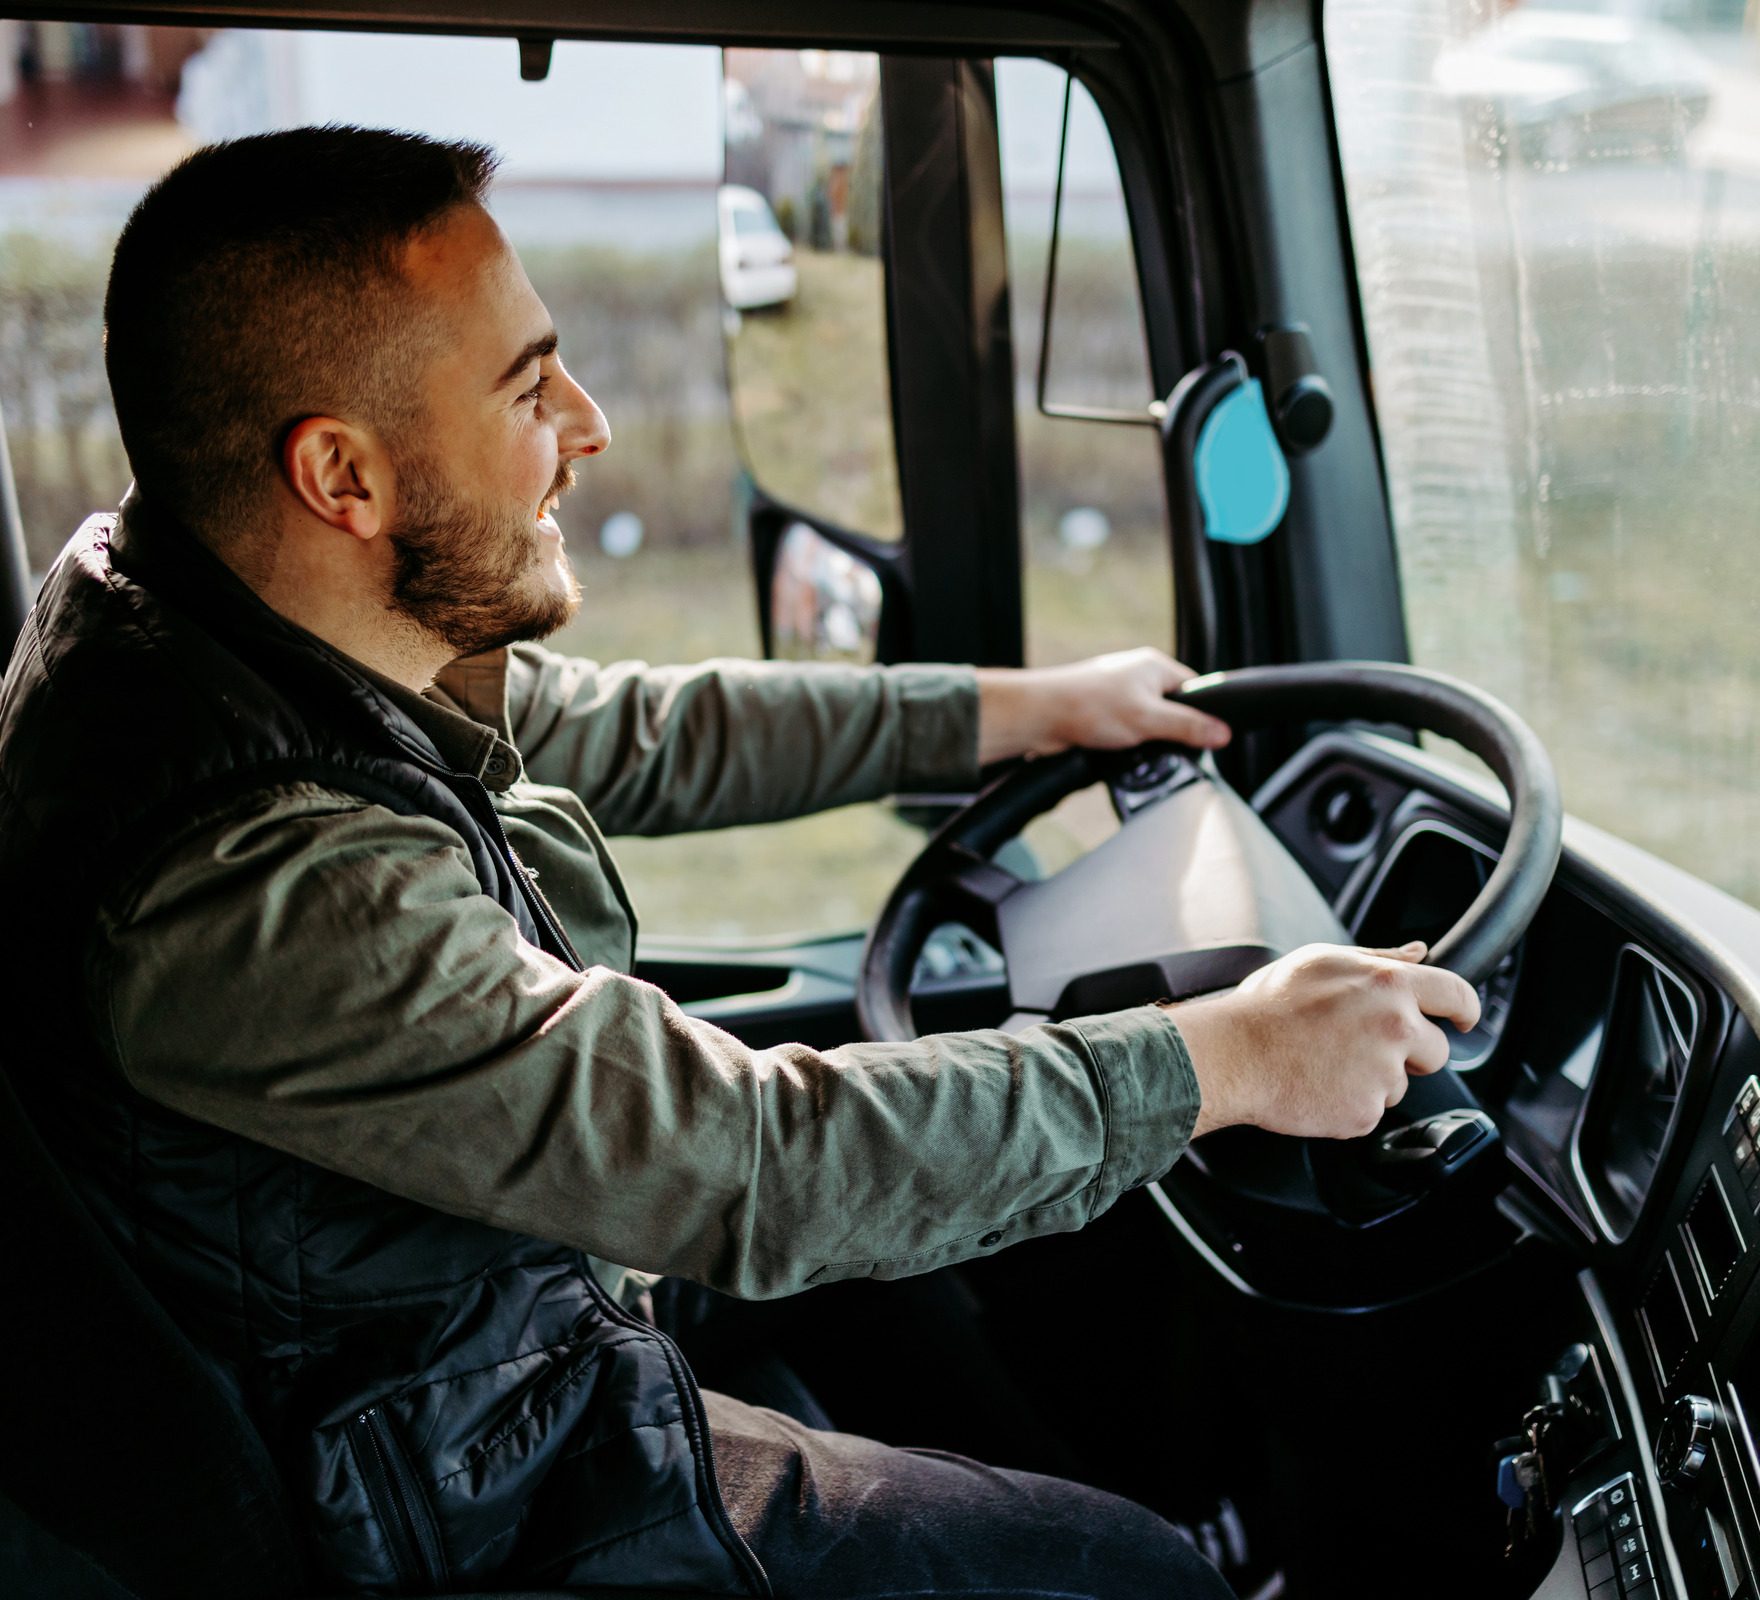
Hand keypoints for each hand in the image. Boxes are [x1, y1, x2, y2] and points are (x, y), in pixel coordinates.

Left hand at [974, 647, 1231, 764]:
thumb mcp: (1149, 719)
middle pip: (1173, 710)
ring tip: (1132, 746)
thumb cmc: (1087, 705)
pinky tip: (1116, 750)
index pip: (1197, 689)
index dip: (1203, 715)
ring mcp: (1118, 695)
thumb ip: (1188, 727)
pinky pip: (1127, 733)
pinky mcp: (1102, 714)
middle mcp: (1137, 676)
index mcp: (1155, 666)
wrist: (1039, 717)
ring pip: (1148, 725)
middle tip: (1159, 744)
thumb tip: (1222, 733)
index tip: (1205, 738)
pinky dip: (1125, 745)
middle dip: (1169, 732)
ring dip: (1144, 741)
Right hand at [1172, 942, 1482, 1140]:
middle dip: (1410, 1051)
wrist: (1232, 1055)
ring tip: (1325, 1063)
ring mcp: (1383, 1072)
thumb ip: (1379, 957)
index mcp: (1389, 983)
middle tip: (1361, 1045)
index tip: (1464, 1019)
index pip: (1457, 993)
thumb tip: (1421, 952)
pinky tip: (1318, 1085)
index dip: (1466, 1009)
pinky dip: (1348, 1103)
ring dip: (1373, 1078)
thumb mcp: (1322, 961)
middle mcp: (1396, 1026)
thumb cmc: (1269, 1006)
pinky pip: (1371, 1111)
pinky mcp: (1365, 1111)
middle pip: (1436, 1050)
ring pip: (1400, 1083)